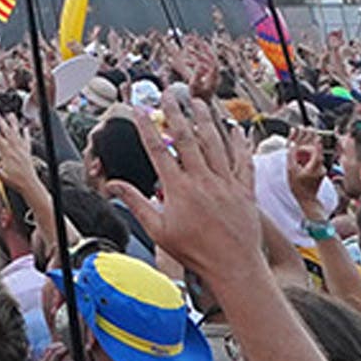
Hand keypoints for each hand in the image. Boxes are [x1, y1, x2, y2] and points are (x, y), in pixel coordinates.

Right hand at [119, 90, 267, 295]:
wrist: (233, 266)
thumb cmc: (195, 252)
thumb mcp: (158, 231)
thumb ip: (137, 203)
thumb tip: (115, 186)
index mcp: (179, 189)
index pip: (159, 150)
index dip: (147, 127)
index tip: (140, 110)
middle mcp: (203, 180)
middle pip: (187, 137)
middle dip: (175, 112)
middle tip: (168, 94)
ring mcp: (226, 182)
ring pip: (215, 143)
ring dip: (205, 119)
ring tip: (197, 102)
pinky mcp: (245, 189)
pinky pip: (242, 159)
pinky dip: (239, 143)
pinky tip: (235, 129)